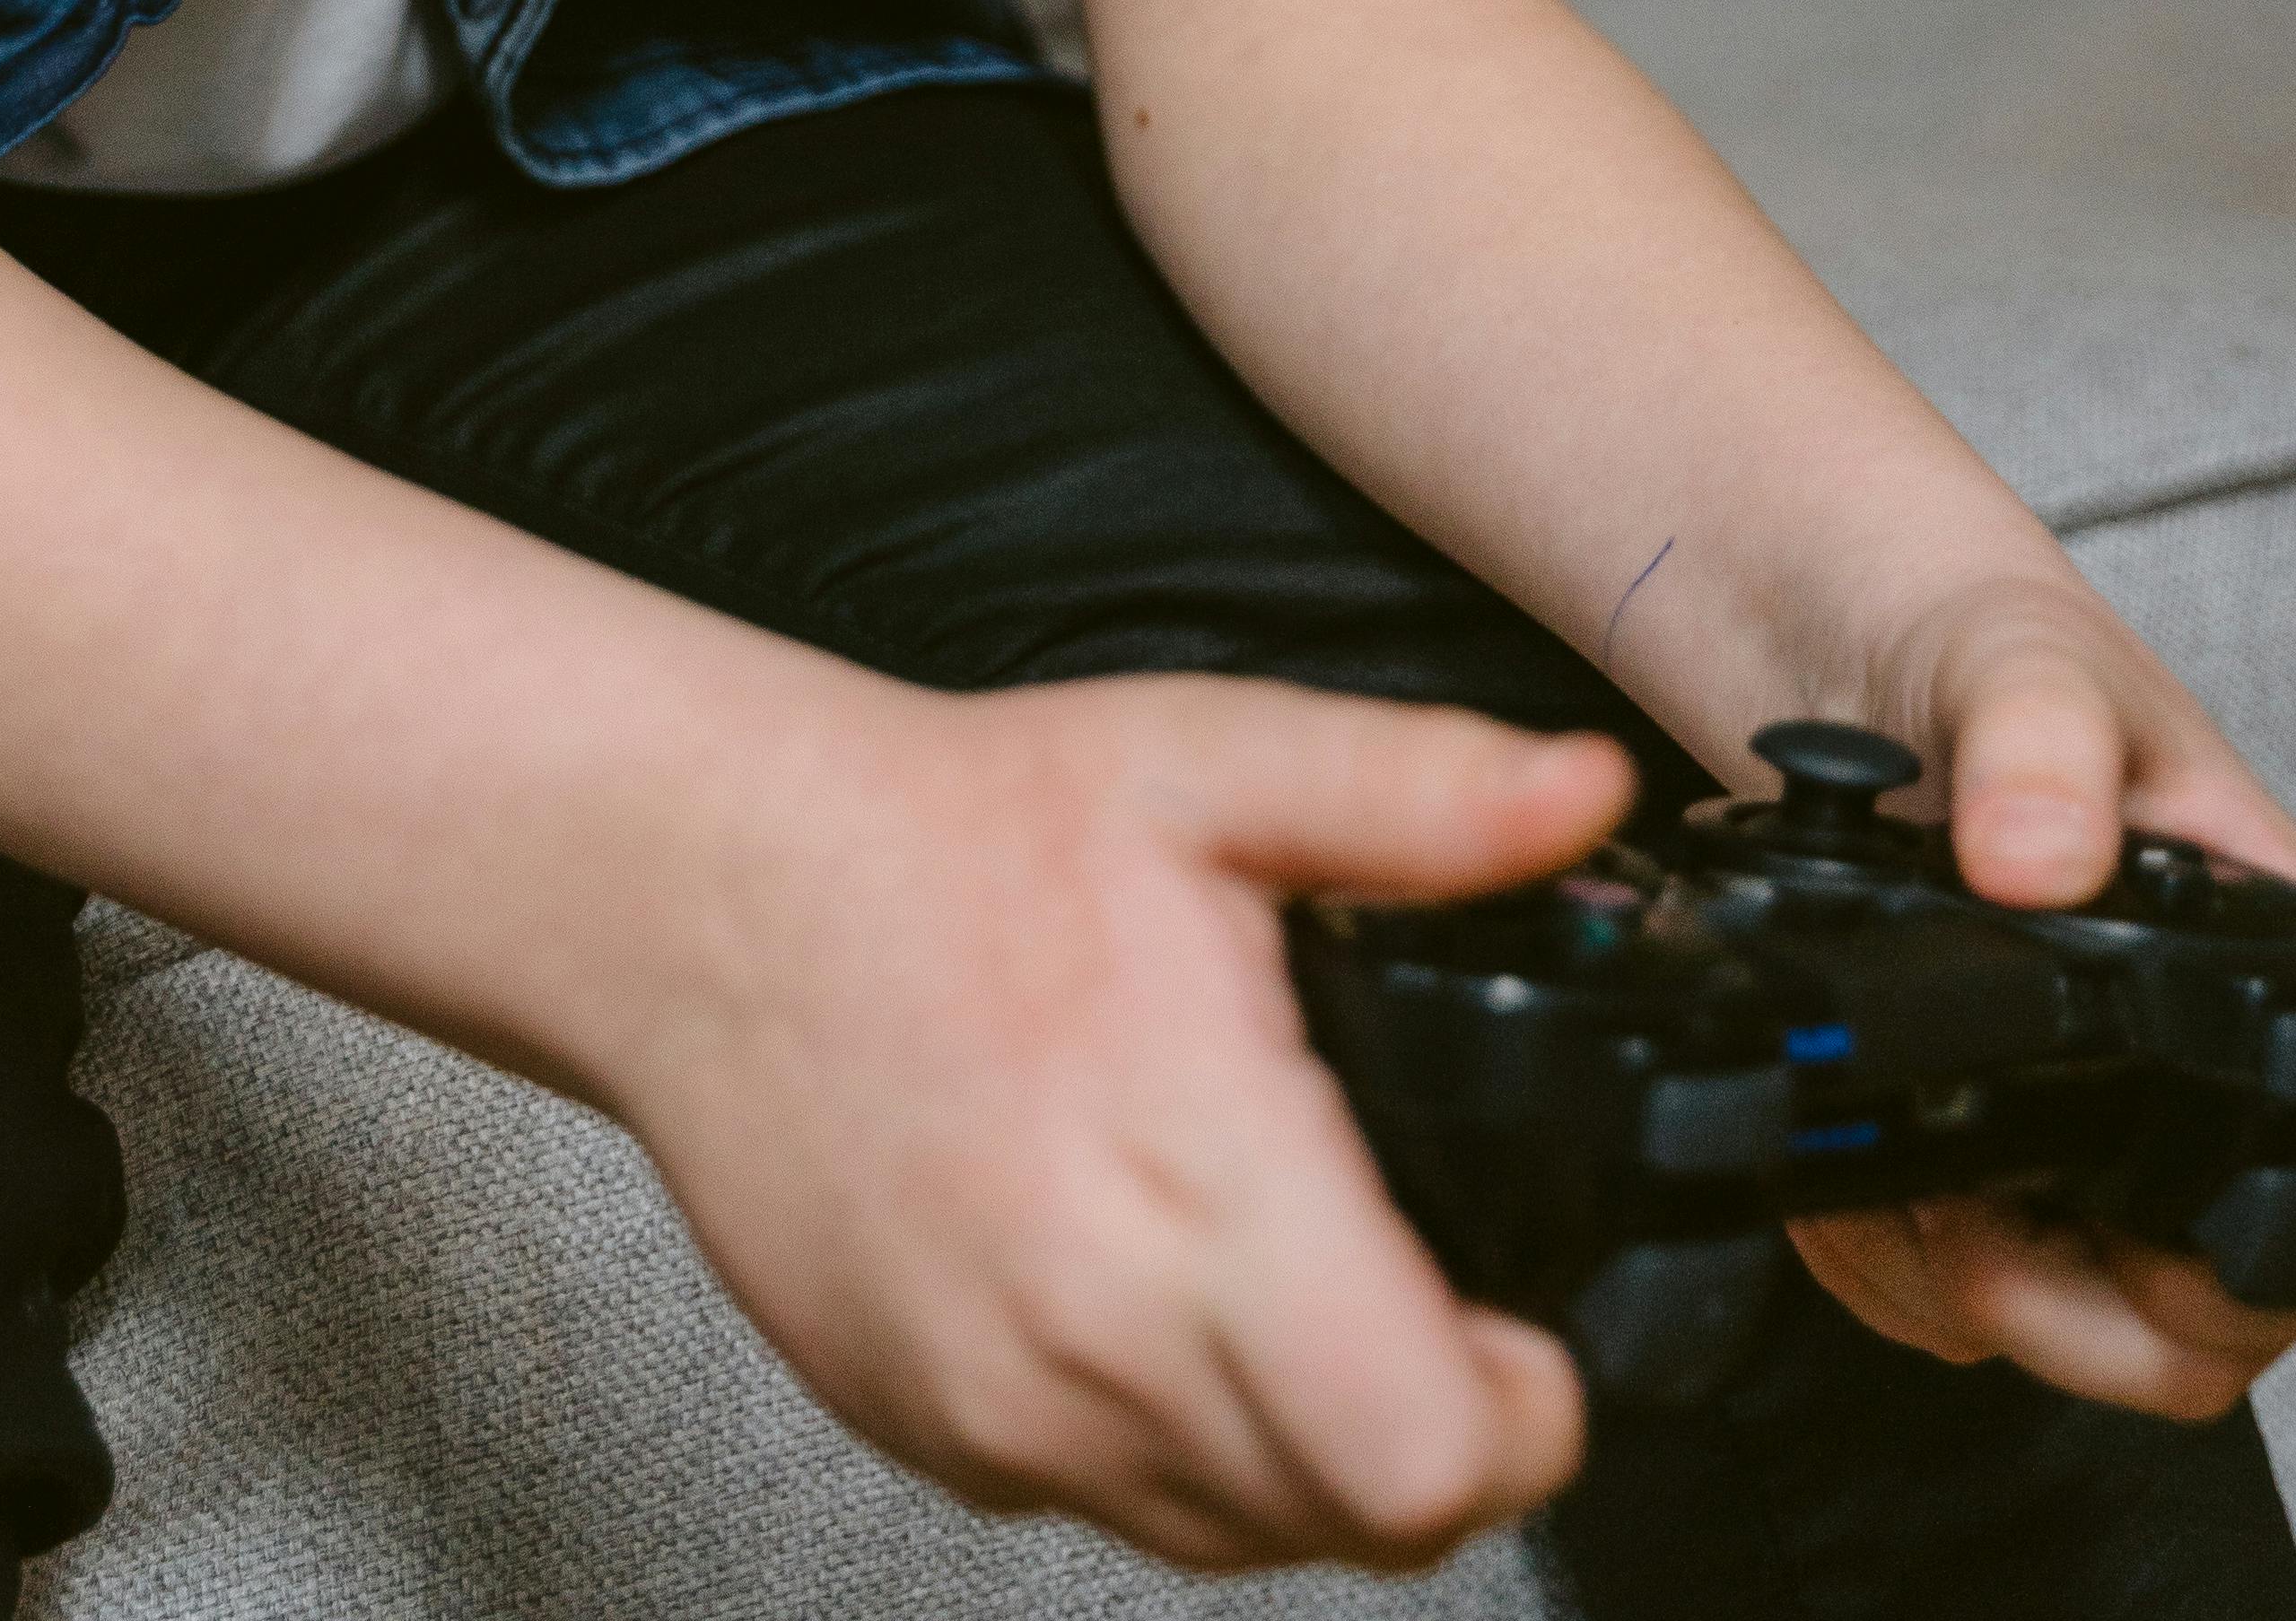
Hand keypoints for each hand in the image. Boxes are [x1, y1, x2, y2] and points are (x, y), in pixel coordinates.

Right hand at [601, 673, 1631, 1572]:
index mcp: (1196, 1181)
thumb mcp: (1212, 763)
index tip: (1521, 1324)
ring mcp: (1005, 1413)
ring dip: (1306, 1447)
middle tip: (1426, 1292)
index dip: (1522, 1413)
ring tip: (1291, 1279)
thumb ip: (1420, 795)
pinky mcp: (933, 1436)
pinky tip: (1153, 1287)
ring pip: (1242, 1532)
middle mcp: (1096, 1341)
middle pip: (1362, 1521)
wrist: (710, 897)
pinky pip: (1114, 1503)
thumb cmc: (950, 835)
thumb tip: (1584, 791)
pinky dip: (1173, 1436)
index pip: (1428, 1457)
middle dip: (1435, 1427)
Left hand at [1784, 579, 2295, 1418]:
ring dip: (1968, 1296)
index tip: (2124, 1244)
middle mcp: (2223, 1072)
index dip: (2257, 1278)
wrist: (1845, 637)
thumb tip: (2037, 856)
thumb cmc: (1980, 634)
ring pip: (2090, 1328)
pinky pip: (1978, 1287)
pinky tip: (1849, 1183)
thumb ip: (2040, 739)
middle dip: (2079, 1320)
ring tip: (1885, 1192)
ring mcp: (2110, 1119)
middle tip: (1964, 1238)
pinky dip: (1899, 1270)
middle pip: (2215, 1323)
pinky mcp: (2005, 1139)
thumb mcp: (2018, 657)